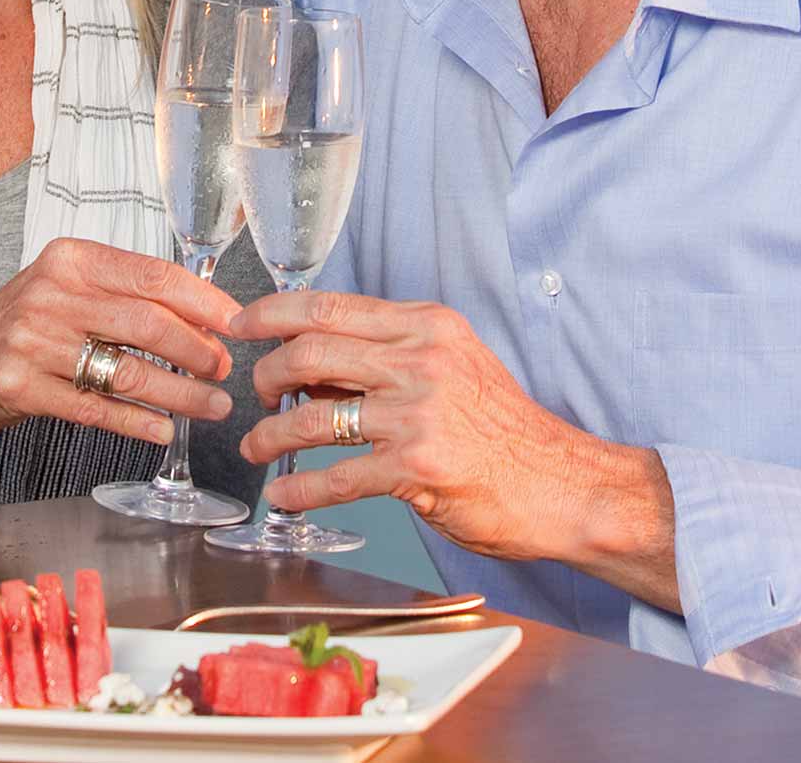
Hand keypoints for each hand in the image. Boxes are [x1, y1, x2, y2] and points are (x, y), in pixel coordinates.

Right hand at [0, 237, 239, 471]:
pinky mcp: (19, 387)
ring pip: (127, 372)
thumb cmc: (24, 328)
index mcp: (70, 259)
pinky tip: (163, 430)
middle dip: (198, 351)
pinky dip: (137, 423)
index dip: (204, 303)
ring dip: (179, 395)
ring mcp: (31, 342)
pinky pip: (95, 409)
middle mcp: (50, 294)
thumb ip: (123, 294)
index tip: (237, 324)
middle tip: (225, 371)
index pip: (154, 276)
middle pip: (148, 324)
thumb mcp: (65, 290)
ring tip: (212, 407)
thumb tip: (206, 314)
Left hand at [229, 289, 677, 605]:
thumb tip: (309, 362)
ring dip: (271, 436)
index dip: (272, 313)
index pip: (328, 306)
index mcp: (426, 325)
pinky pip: (336, 476)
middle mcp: (420, 359)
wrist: (561, 483)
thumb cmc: (502, 429)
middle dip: (265, 376)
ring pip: (312, 415)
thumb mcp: (451, 365)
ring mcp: (418, 413)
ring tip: (257, 450)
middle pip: (308, 352)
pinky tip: (284, 494)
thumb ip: (386, 356)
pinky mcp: (417, 466)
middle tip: (254, 397)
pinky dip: (299, 488)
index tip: (239, 324)